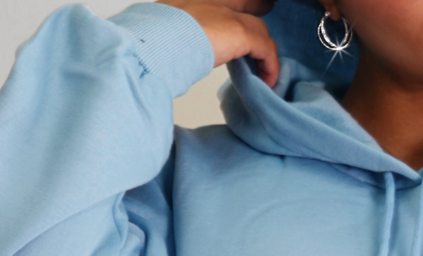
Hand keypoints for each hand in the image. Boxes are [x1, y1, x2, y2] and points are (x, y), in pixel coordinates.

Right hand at [158, 0, 279, 86]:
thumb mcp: (161, 31)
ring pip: (259, 29)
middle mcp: (213, 0)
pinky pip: (265, 48)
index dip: (238, 5)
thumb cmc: (152, 39)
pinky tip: (268, 80)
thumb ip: (173, 33)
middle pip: (246, 4)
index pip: (223, 0)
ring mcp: (227, 14)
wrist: (156, 39)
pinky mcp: (239, 32)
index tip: (248, 8)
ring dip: (265, 52)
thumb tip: (169, 49)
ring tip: (265, 72)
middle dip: (258, 10)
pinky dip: (270, 65)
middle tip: (266, 20)